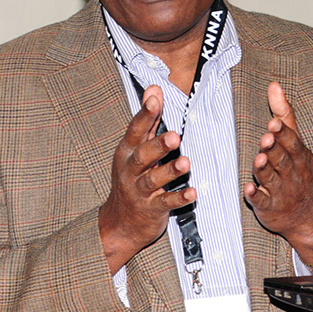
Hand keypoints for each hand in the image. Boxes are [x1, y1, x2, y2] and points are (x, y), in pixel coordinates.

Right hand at [97, 85, 195, 270]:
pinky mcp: (152, 208)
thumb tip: (154, 89)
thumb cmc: (131, 179)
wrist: (120, 222)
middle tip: (175, 136)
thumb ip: (147, 120)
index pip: (136, 130)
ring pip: (154, 179)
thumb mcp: (134, 148)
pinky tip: (192, 192)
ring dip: (170, 171)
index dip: (145, 114)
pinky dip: (179, 197)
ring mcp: (140, 191)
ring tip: (186, 163)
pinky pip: (166, 202)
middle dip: (158, 145)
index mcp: (127, 152)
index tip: (155, 99)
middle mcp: (131, 170)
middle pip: (143, 155)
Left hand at [243, 82, 312, 264]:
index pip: (292, 143)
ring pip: (272, 179)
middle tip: (266, 138)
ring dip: (264, 169)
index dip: (283, 134)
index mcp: (299, 156)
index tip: (274, 123)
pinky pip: (262, 201)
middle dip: (274, 149)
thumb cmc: (299, 172)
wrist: (309, 216)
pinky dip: (256, 196)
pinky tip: (248, 188)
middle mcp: (292, 173)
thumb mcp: (297, 144)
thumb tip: (274, 85)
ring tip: (258, 159)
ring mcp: (281, 191)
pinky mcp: (270, 207)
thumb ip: (285, 115)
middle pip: (282, 159)